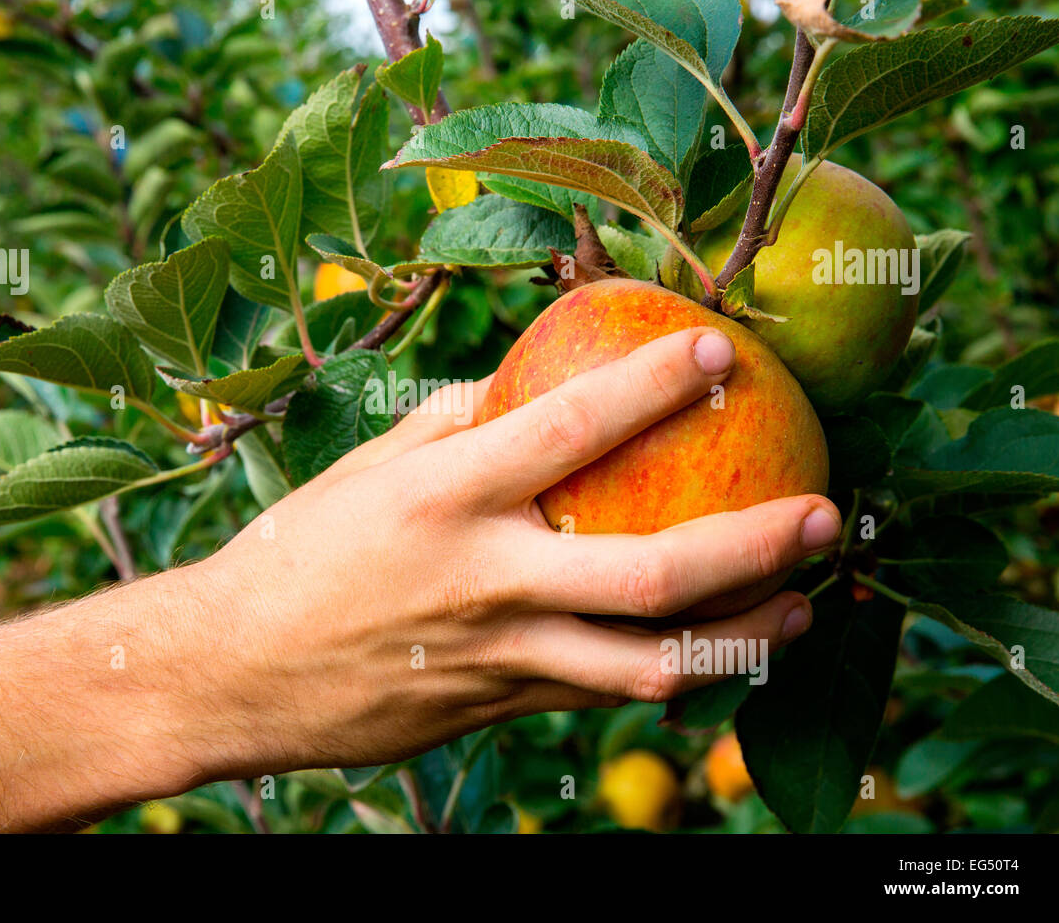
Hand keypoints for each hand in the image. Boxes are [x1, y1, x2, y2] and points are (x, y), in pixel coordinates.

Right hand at [175, 326, 840, 778]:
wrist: (236, 674)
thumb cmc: (300, 553)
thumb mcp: (371, 468)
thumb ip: (461, 423)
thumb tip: (534, 379)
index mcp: (445, 497)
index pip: (570, 428)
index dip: (654, 386)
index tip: (720, 350)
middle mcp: (485, 580)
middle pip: (651, 573)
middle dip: (754, 544)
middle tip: (822, 513)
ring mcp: (501, 657)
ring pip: (652, 665)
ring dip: (744, 638)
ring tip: (802, 605)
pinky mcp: (503, 707)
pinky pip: (609, 693)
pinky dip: (676, 669)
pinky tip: (718, 645)